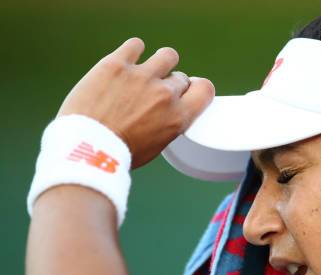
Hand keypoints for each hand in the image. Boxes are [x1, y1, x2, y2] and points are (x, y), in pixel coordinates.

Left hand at [57, 37, 214, 168]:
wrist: (86, 148)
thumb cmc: (118, 154)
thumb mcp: (156, 145)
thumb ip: (168, 123)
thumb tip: (168, 111)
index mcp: (178, 117)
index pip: (205, 89)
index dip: (197, 88)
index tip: (187, 90)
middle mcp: (165, 94)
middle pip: (180, 78)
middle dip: (170, 84)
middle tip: (153, 92)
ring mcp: (142, 76)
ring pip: (167, 55)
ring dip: (160, 62)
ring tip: (145, 70)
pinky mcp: (116, 64)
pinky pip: (135, 45)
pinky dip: (133, 51)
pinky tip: (126, 60)